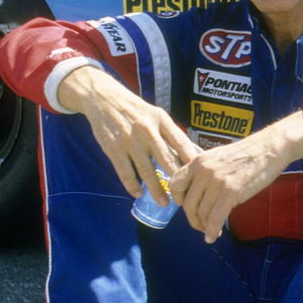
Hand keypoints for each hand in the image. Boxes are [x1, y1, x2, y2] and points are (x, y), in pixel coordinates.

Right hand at [57, 65, 197, 201]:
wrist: (104, 99)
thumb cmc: (136, 111)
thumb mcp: (156, 115)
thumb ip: (171, 134)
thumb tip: (190, 156)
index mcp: (162, 120)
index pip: (181, 144)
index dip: (191, 163)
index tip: (198, 179)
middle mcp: (147, 130)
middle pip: (167, 160)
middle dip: (177, 181)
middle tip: (184, 198)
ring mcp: (130, 140)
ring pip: (146, 170)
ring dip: (156, 190)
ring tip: (164, 202)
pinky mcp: (113, 148)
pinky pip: (125, 172)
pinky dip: (132, 185)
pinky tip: (137, 194)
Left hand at [169, 110, 302, 243]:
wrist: (269, 148)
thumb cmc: (248, 153)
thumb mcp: (218, 156)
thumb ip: (205, 172)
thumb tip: (199, 193)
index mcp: (198, 161)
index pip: (175, 184)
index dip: (179, 199)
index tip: (187, 206)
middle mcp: (203, 171)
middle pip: (188, 204)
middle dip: (193, 219)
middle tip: (201, 226)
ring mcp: (216, 182)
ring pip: (202, 213)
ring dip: (205, 227)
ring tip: (211, 231)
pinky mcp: (231, 192)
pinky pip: (215, 218)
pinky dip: (212, 231)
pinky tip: (213, 236)